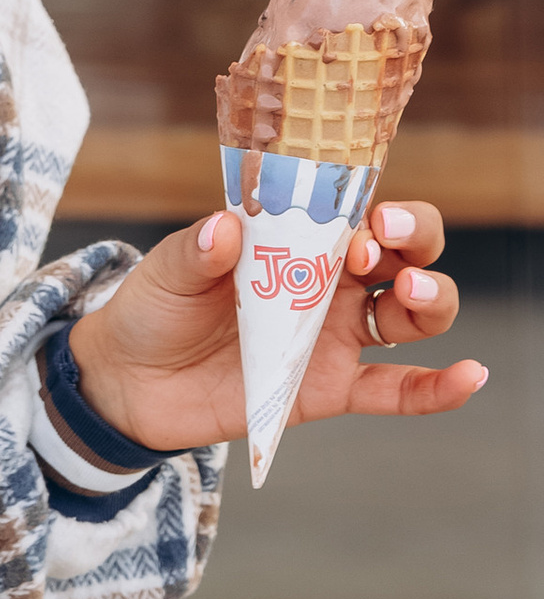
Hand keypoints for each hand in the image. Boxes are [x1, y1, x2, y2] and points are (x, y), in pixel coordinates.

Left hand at [64, 199, 486, 457]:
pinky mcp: (328, 389)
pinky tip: (469, 377)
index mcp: (296, 241)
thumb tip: (225, 228)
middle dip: (413, 242)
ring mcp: (335, 336)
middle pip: (404, 254)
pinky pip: (396, 390)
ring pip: (412, 315)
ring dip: (429, 299)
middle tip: (380, 245)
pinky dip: (437, 388)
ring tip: (410, 291)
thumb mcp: (167, 271)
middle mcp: (329, 284)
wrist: (129, 381)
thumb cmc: (156, 307)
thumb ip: (196, 250)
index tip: (364, 215)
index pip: (356, 211)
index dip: (372, 207)